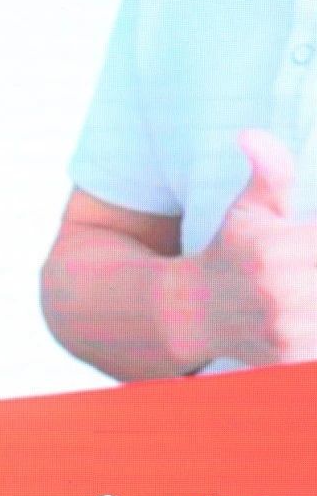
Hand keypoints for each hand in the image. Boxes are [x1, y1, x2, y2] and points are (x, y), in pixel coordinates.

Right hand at [188, 129, 316, 364]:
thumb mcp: (249, 209)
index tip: (312, 242)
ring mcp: (283, 330)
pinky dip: (315, 330)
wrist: (191, 312)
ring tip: (307, 280)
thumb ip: (269, 170)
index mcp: (275, 248)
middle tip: (309, 263)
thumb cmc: (231, 251)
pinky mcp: (287, 361)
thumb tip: (249, 134)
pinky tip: (305, 311)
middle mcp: (279, 290)